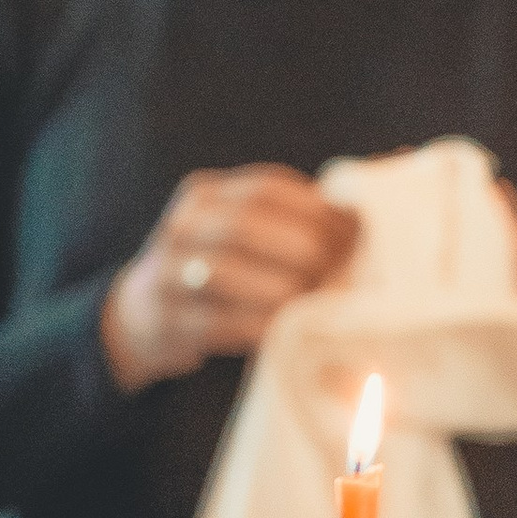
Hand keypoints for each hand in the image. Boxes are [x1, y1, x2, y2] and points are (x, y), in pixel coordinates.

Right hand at [100, 167, 360, 391]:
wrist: (142, 316)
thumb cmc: (221, 270)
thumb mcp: (242, 232)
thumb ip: (294, 217)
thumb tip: (375, 199)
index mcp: (206, 194)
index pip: (266, 187)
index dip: (317, 208)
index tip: (357, 233)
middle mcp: (180, 226)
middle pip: (245, 225)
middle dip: (304, 249)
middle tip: (343, 272)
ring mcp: (165, 273)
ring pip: (227, 273)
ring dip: (284, 289)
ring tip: (321, 301)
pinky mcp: (166, 321)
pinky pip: (219, 321)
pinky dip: (261, 326)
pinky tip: (290, 330)